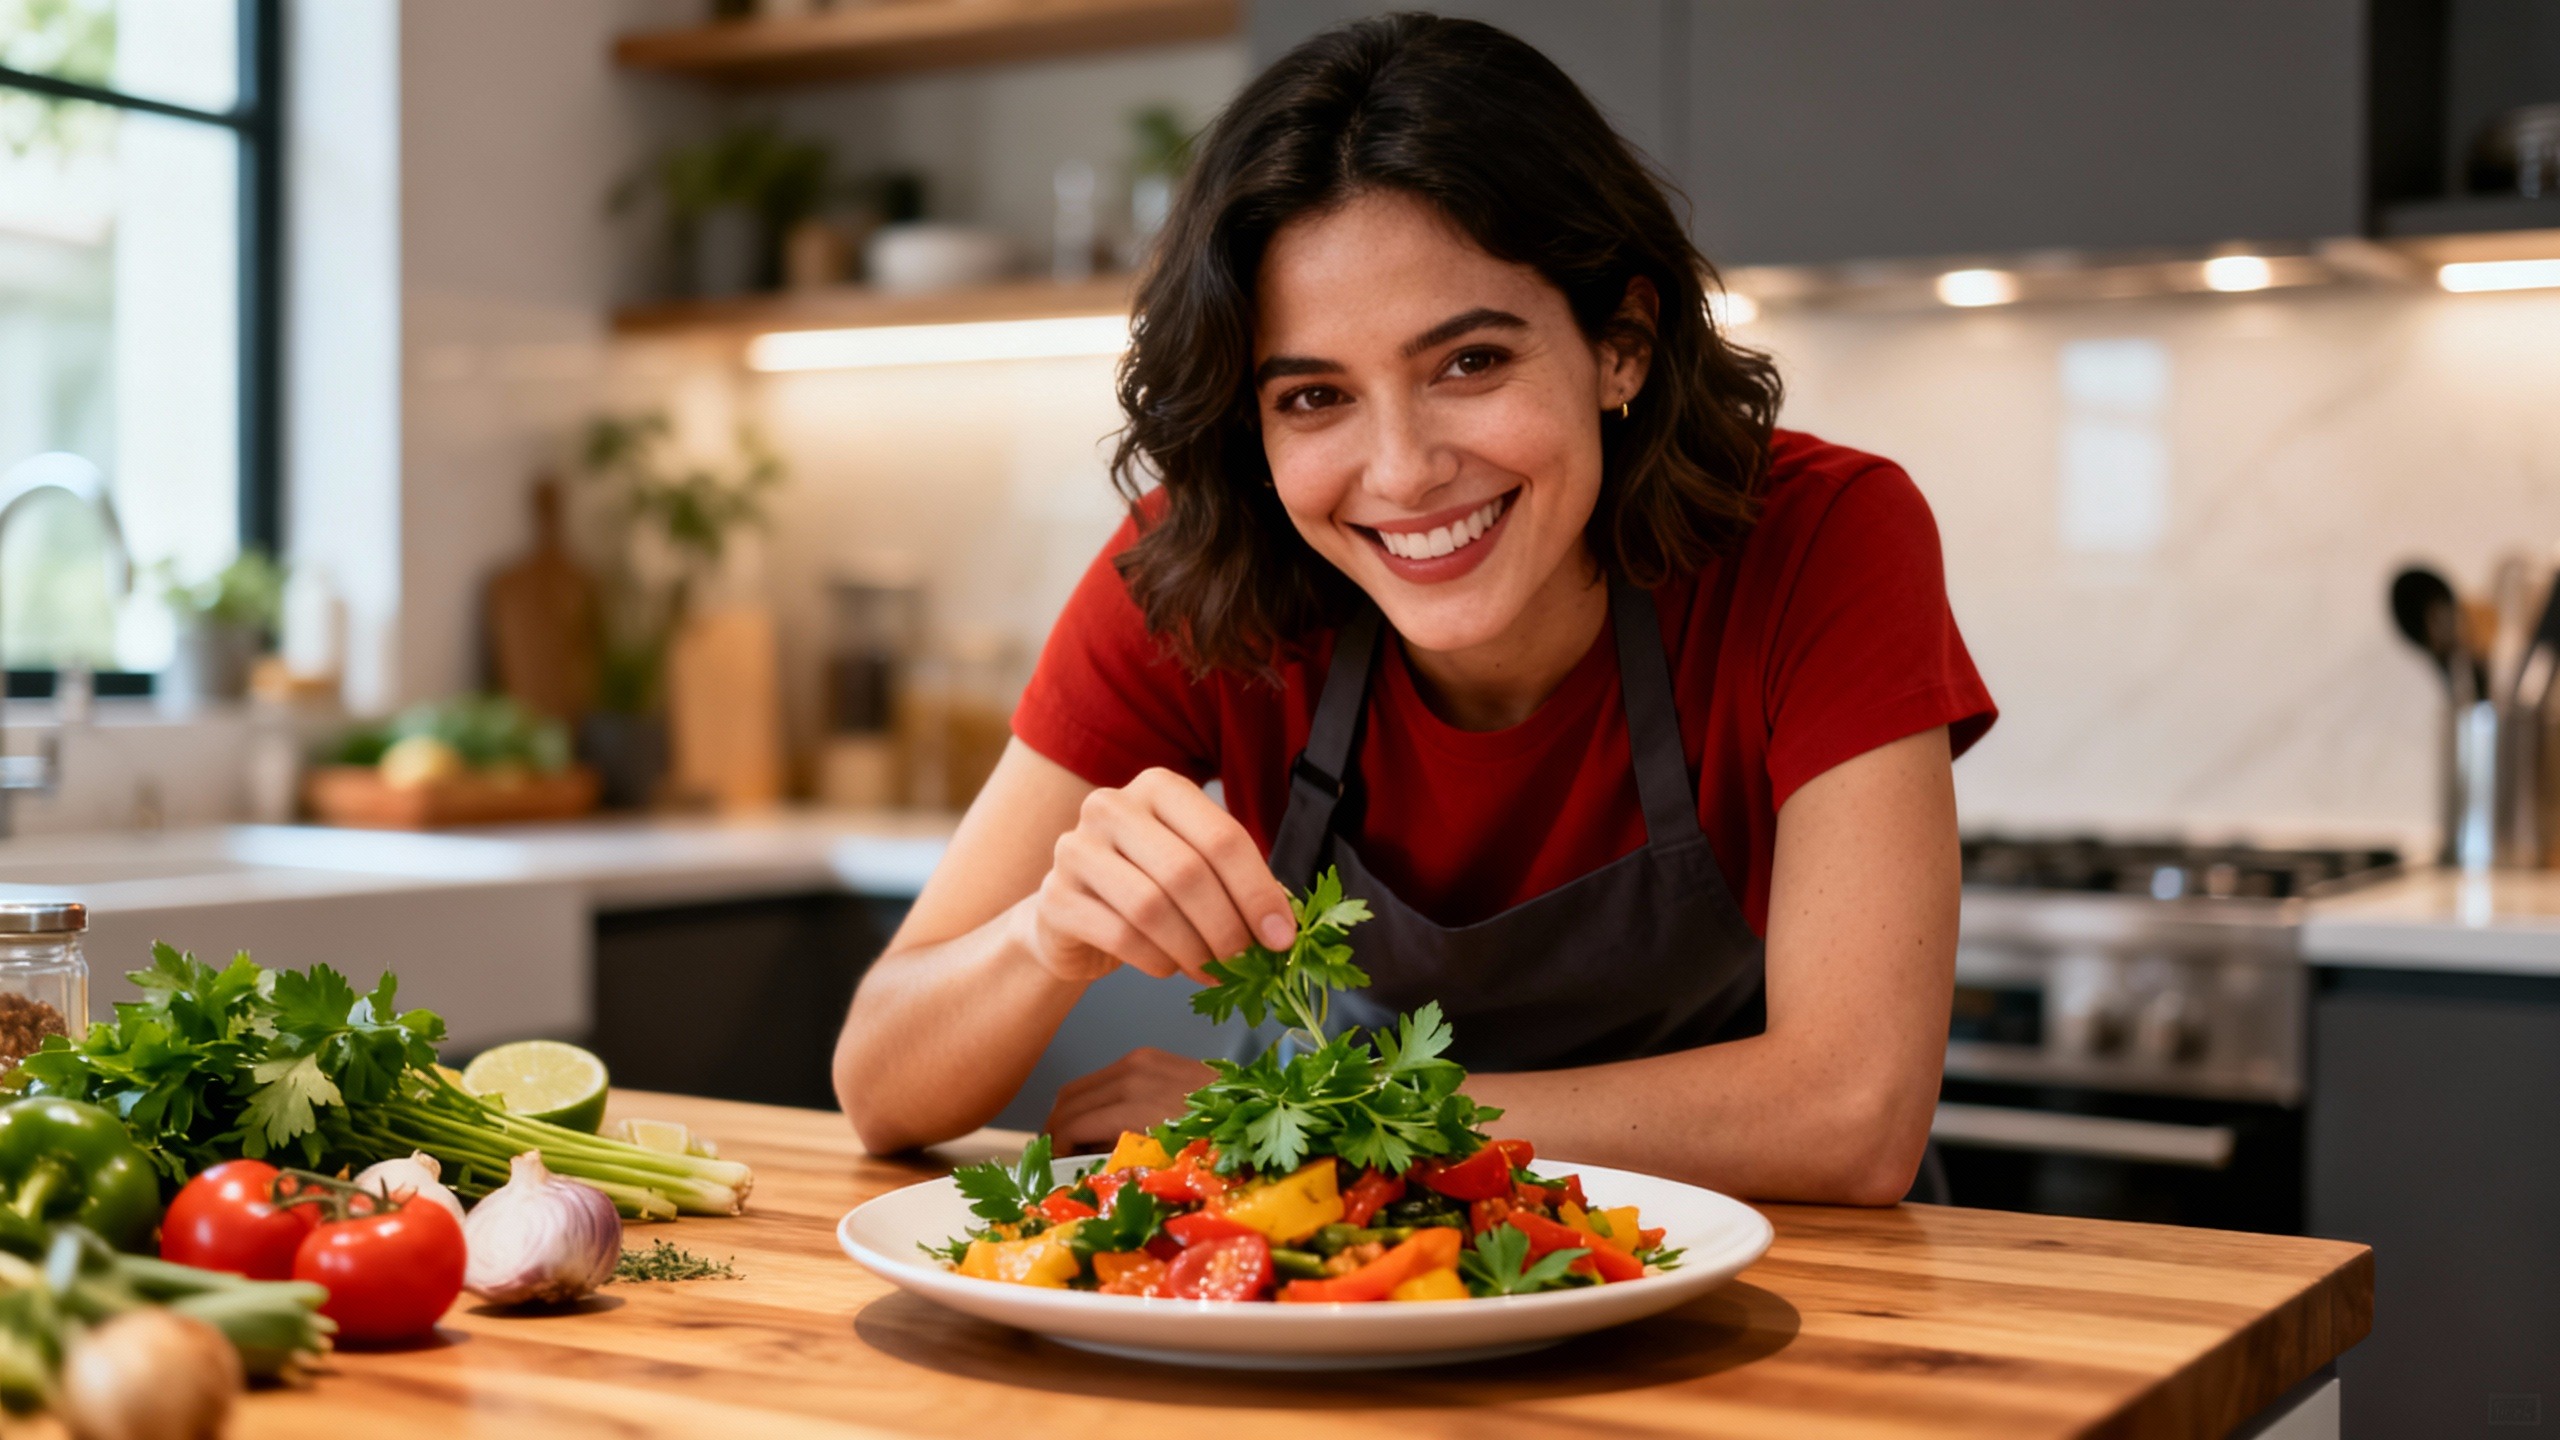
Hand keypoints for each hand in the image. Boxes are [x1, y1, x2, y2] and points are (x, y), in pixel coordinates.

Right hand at [1019, 768, 1296, 983]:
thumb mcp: (1198, 872)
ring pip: (1152, 907)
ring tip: (1212, 971)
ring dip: (1193, 949)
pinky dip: (1157, 961)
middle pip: (1188, 872)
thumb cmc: (1150, 888)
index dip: (1258, 892)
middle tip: (1247, 963)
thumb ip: (1239, 887)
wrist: (1075, 916)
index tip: (1282, 937)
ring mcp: (1076, 848)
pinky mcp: (1055, 897)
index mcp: (1160, 788)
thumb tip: (1285, 927)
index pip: (1222, 837)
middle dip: (1227, 927)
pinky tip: (1170, 968)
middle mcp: (1113, 806)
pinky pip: (1120, 936)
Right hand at [1044, 1047, 1215, 1153]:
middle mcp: (1131, 1073)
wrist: (1257, 1107)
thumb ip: (1117, 1161)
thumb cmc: (1215, 1142)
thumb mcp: (1162, 1162)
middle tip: (1056, 1158)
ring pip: (1080, 1087)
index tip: (1052, 1169)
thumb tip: (1081, 1170)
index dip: (1055, 1149)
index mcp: (1132, 1103)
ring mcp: (1140, 1060)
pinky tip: (1103, 1122)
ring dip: (1072, 1114)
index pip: (1069, 1123)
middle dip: (1056, 1130)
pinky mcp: (1149, 1055)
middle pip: (1067, 1100)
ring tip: (1077, 1143)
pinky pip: (1103, 1077)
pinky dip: (1093, 1100)